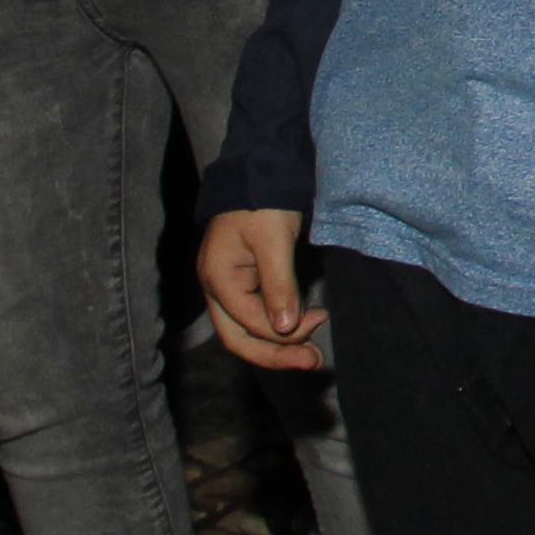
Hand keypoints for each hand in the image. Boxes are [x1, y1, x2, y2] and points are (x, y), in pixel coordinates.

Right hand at [200, 210, 328, 371]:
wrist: (258, 172)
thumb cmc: (262, 201)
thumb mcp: (273, 240)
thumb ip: (278, 284)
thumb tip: (284, 328)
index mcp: (218, 279)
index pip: (248, 323)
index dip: (282, 333)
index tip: (317, 322)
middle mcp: (217, 289)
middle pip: (239, 338)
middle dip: (276, 354)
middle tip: (314, 362)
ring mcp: (228, 287)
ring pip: (247, 331)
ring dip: (279, 344)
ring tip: (312, 354)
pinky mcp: (243, 283)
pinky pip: (256, 315)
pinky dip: (277, 326)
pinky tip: (301, 327)